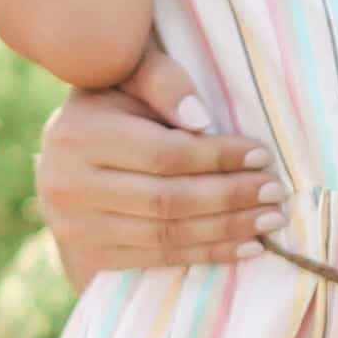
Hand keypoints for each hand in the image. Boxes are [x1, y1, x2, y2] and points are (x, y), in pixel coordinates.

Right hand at [36, 51, 274, 278]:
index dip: (219, 157)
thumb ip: (162, 80)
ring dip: (227, 230)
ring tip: (270, 220)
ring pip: (167, 234)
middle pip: (168, 199)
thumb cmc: (110, 107)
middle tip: (275, 192)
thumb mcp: (128, 78)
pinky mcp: (88, 257)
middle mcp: (67, 185)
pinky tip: (244, 246)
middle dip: (231, 197)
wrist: (62, 160)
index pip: (165, 153)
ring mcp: (74, 228)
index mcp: (78, 135)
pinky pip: (158, 259)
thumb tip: (202, 119)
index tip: (262, 155)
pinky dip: (207, 254)